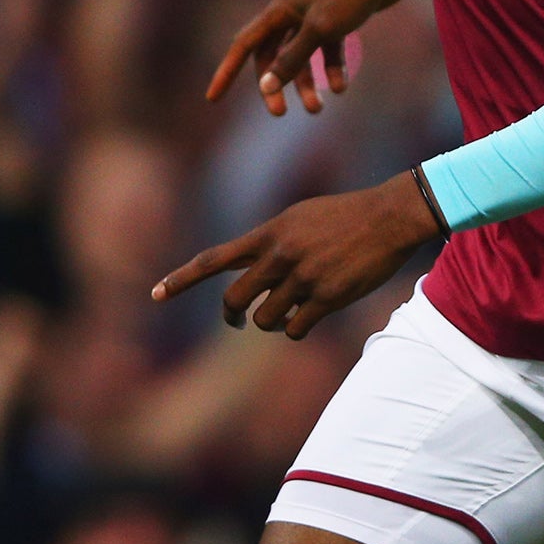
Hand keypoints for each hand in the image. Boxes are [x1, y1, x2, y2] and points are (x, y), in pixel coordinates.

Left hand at [152, 173, 440, 337]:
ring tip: (292, 308)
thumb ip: (271, 242)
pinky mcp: (326, 297)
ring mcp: (303, 277)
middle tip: (242, 318)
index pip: (213, 259)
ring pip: (266, 319)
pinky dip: (298, 327)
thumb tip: (247, 268)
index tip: (154, 295)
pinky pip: (295, 328)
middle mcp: (280, 255)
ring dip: (274, 320)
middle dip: (236, 314)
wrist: (390, 216)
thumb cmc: (347, 215)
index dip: (181, 280)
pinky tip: (313, 314)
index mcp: (270, 233)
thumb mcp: (300, 217)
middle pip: (235, 300)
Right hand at [207, 0, 424, 117]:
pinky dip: (332, 68)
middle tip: (280, 114)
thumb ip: (292, 59)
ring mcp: (316, 13)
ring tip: (317, 110)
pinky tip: (342, 87)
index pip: (244, 45)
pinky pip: (328, 48)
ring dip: (307, 83)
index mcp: (279, 9)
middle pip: (272, 54)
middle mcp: (292, 10)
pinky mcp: (339, 16)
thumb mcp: (319, 30)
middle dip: (275, 84)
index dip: (227, 72)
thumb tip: (265, 87)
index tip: (213, 99)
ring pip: (302, 54)